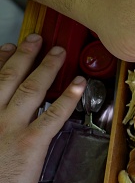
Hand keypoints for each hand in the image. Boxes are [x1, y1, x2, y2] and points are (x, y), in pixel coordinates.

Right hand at [0, 35, 85, 182]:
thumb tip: (2, 112)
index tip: (7, 47)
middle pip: (8, 78)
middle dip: (24, 56)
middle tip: (36, 39)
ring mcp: (11, 128)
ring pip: (31, 90)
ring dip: (47, 68)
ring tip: (58, 52)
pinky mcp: (32, 143)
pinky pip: (53, 115)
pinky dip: (68, 98)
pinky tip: (79, 84)